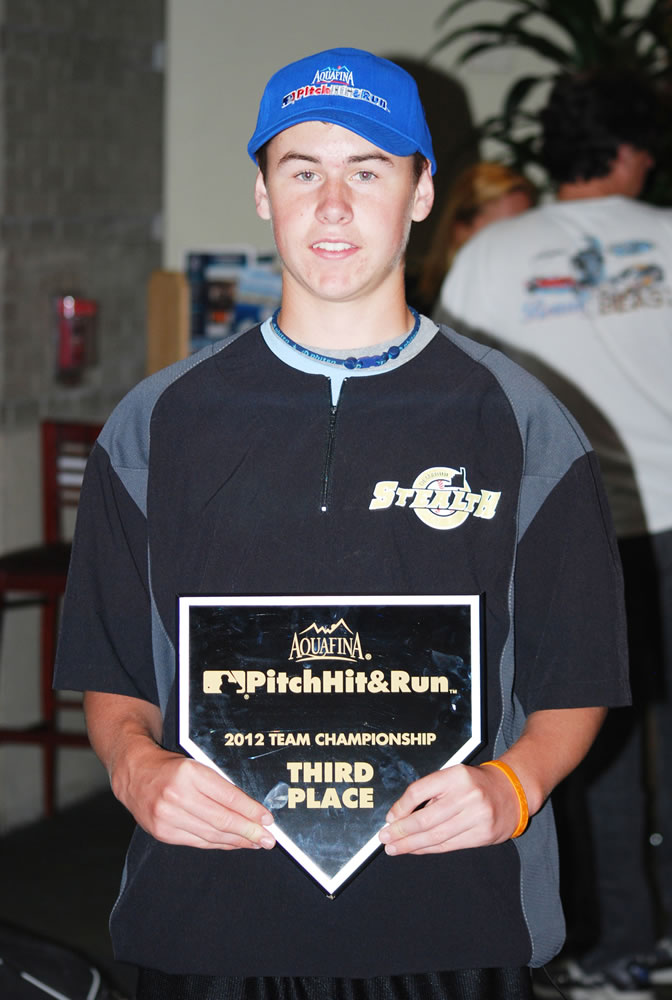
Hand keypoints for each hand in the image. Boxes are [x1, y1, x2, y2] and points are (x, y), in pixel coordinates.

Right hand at [115, 745, 275, 850]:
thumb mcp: (197, 764)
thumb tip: (249, 807)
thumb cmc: (171, 767)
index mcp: (190, 773)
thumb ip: (219, 783)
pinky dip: (218, 845)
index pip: (229, 797)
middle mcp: (177, 795)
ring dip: (237, 841)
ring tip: (255, 843)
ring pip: (211, 835)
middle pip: (222, 820)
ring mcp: (168, 816)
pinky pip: (198, 842)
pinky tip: (233, 844)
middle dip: (249, 832)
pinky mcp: (163, 832)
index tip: (267, 819)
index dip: (251, 811)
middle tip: (268, 839)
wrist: (135, 775)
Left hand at [378, 763, 520, 854]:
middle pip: (425, 818)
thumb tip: (399, 816)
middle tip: (384, 839)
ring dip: (411, 845)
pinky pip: (449, 845)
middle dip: (402, 831)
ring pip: (436, 836)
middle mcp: (467, 795)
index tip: (389, 818)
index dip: (401, 807)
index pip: (419, 791)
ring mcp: (477, 816)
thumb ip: (430, 792)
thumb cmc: (475, 784)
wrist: (512, 793)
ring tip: (395, 848)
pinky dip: (428, 849)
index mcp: (455, 775)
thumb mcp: (453, 777)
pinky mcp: (483, 835)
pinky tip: (415, 850)